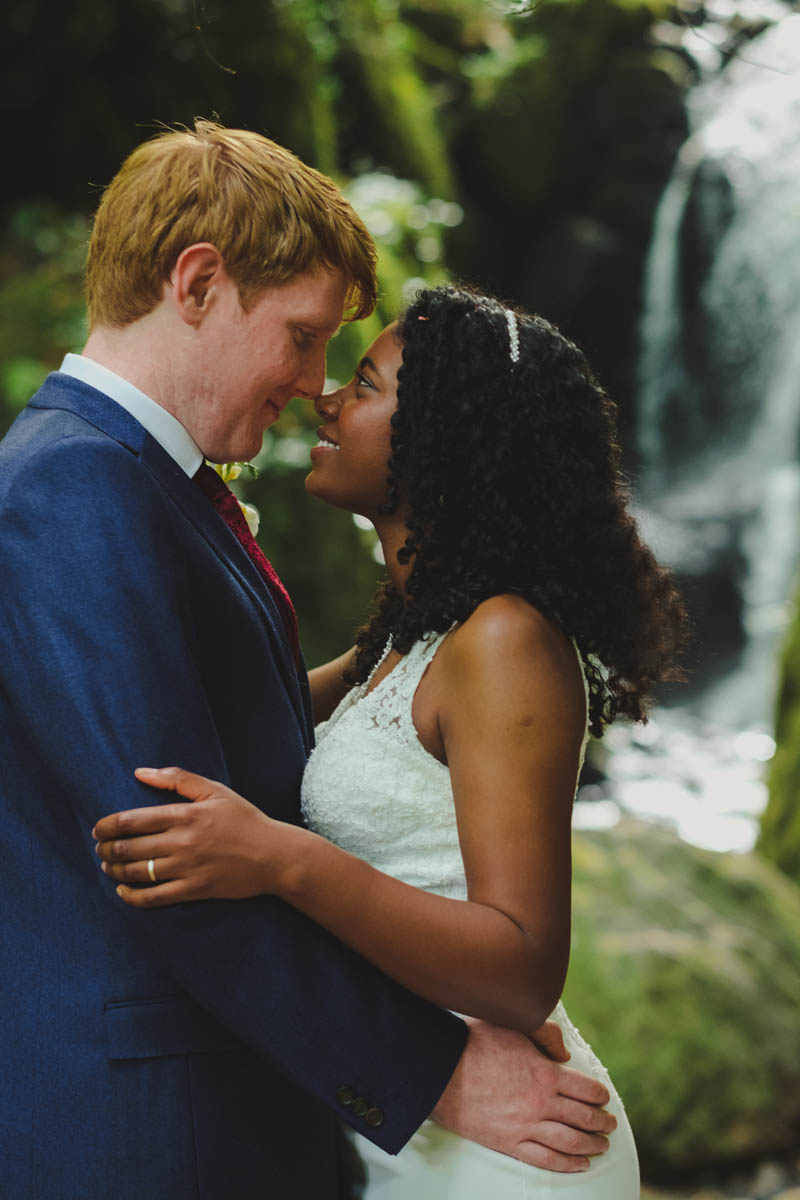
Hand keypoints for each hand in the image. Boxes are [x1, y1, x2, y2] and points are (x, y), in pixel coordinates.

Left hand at [93, 767, 286, 905]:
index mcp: (185, 814)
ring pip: (137, 872)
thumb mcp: (215, 791)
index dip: (108, 825)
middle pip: (129, 847)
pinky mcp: (194, 890)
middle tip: (100, 848)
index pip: (132, 820)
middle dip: (106, 848)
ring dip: (115, 870)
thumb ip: (177, 779)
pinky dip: (132, 897)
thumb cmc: (245, 819)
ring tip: (108, 866)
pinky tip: (123, 892)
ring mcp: (188, 868)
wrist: (274, 855)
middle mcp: (183, 841)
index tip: (98, 828)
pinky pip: (154, 897)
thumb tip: (140, 772)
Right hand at [431, 1018, 614, 1171]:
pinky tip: (580, 1165)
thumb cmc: (475, 1041)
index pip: (587, 1088)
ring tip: (601, 1146)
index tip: (604, 1099)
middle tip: (610, 1125)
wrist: (442, 1069)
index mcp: (545, 1072)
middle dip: (602, 1122)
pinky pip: (545, 1159)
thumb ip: (546, 1035)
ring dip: (591, 1145)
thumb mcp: (514, 1025)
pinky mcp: (509, 1143)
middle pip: (583, 1117)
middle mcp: (541, 1102)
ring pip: (570, 1142)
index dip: (600, 1095)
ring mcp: (526, 1125)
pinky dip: (567, 1165)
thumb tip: (565, 1054)